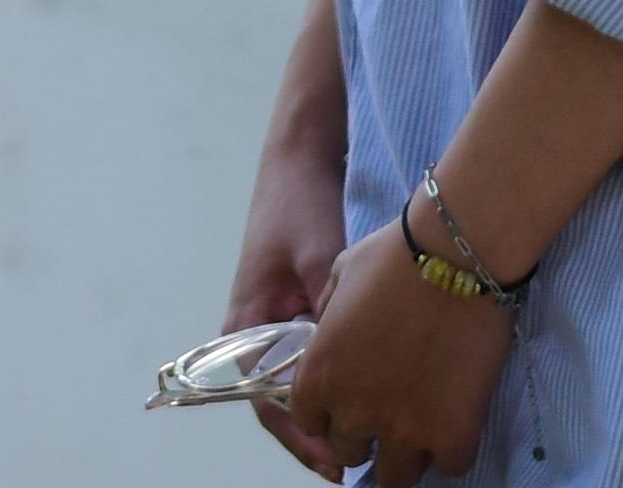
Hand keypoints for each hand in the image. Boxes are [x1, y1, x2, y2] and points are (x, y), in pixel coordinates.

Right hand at [225, 132, 351, 479]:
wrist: (297, 165)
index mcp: (247, 323)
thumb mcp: (316, 254)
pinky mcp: (307, 315)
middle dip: (320, 440)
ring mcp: (283, 326)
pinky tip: (376, 402)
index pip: (263, 398)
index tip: (333, 461)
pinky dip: (345, 387)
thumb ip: (331, 304)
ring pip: (305, 388)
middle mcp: (260, 333)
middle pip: (284, 404)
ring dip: (334, 419)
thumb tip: (356, 354)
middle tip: (359, 469)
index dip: (298, 436)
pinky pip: (322, 364)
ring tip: (373, 449)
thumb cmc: (296, 206)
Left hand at [271, 219, 512, 486]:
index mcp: (319, 375)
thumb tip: (328, 338)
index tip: (346, 402)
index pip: (309, 422)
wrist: (456, 257)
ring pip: (396, 477)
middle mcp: (354, 410)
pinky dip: (451, 451)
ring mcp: (404, 429)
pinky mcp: (453, 435)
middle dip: (365, 436)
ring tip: (420, 429)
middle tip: (387, 413)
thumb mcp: (337, 278)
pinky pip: (449, 467)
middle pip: (350, 453)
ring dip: (404, 456)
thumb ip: (326, 320)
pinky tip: (454, 423)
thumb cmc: (393, 257)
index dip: (327, 413)